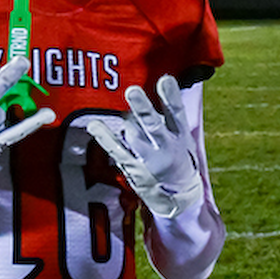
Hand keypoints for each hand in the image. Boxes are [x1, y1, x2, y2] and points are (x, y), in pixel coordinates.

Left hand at [86, 74, 202, 218]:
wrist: (179, 198)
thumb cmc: (180, 158)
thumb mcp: (185, 137)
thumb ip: (172, 115)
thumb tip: (160, 82)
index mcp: (181, 136)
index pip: (177, 113)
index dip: (171, 97)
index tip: (164, 80)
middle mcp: (166, 147)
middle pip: (153, 125)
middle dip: (143, 108)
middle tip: (132, 91)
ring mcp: (149, 160)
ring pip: (134, 136)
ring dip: (127, 122)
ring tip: (122, 110)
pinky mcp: (134, 169)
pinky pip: (117, 151)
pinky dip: (105, 138)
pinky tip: (94, 125)